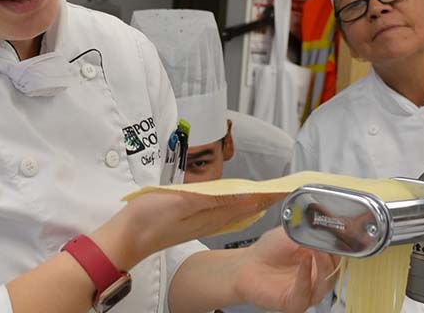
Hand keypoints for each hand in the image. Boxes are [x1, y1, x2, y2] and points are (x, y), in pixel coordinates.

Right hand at [92, 191, 283, 270]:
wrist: (128, 237)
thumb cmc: (150, 217)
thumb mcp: (183, 201)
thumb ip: (215, 197)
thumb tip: (248, 192)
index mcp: (215, 213)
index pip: (253, 201)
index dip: (274, 193)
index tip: (295, 186)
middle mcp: (216, 219)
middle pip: (251, 204)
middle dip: (272, 195)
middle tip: (293, 185)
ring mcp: (207, 220)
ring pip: (241, 207)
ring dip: (259, 198)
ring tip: (276, 189)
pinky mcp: (198, 219)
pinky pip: (228, 210)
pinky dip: (242, 202)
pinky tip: (245, 198)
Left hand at [232, 227, 339, 312]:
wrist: (246, 264)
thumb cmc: (268, 250)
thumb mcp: (291, 233)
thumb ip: (310, 231)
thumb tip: (327, 226)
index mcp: (320, 261)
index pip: (338, 256)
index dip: (339, 246)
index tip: (338, 233)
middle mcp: (317, 278)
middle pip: (335, 270)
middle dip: (332, 255)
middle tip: (326, 241)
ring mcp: (308, 292)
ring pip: (326, 283)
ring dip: (323, 265)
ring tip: (316, 250)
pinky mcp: (296, 303)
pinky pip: (306, 292)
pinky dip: (306, 276)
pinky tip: (304, 262)